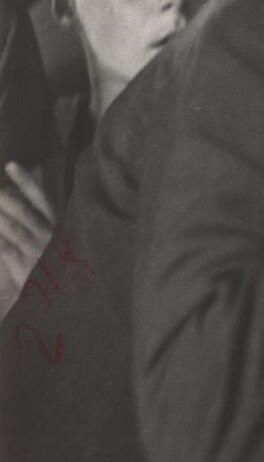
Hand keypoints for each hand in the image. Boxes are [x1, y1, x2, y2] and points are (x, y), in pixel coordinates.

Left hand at [0, 163, 55, 318]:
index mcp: (56, 223)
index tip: (10, 165)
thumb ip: (40, 213)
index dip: (25, 180)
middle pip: (22, 210)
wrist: (60, 297)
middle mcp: (49, 234)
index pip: (40, 197)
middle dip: (3, 196)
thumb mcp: (52, 235)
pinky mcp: (25, 267)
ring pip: (11, 227)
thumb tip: (24, 184)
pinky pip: (4, 248)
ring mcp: (37, 250)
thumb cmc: (52, 261)